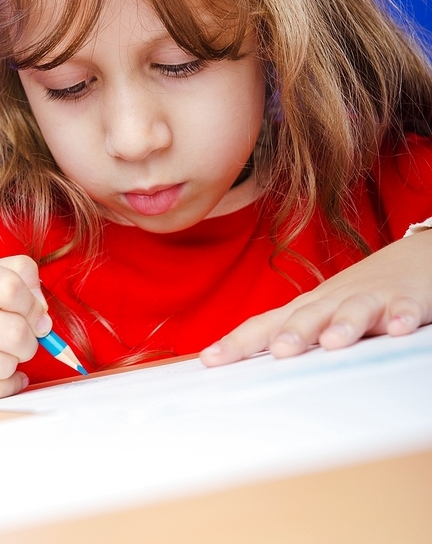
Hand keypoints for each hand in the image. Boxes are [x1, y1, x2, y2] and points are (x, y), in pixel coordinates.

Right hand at [0, 255, 51, 407]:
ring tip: (5, 351)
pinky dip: (7, 383)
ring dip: (15, 360)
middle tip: (23, 337)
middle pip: (15, 331)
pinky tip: (1, 372)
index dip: (33, 305)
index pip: (10, 287)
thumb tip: (40, 307)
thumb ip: (21, 274)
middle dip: (30, 339)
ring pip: (7, 363)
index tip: (37, 314)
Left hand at [201, 230, 431, 365]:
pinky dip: (400, 317)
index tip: (210, 361)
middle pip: (308, 316)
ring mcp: (369, 298)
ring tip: (333, 342)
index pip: (265, 325)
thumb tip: (243, 364)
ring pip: (353, 310)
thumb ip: (289, 334)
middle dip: (293, 333)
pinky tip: (397, 329)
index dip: (238, 342)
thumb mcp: (319, 313)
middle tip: (279, 350)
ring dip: (343, 324)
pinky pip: (403, 308)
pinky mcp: (403, 299)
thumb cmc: (356, 293)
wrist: (411, 257)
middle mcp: (332, 302)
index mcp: (307, 309)